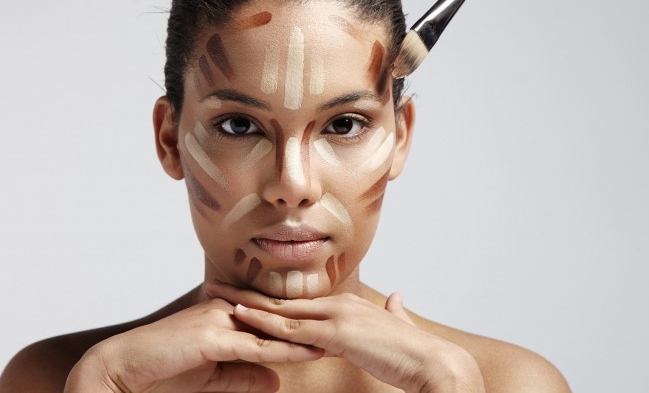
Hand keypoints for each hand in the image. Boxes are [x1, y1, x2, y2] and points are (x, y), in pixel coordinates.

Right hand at [64, 296, 322, 392]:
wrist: (126, 368)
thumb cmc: (165, 370)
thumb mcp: (214, 376)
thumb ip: (245, 375)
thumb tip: (276, 379)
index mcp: (228, 313)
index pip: (275, 317)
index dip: (306, 323)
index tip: (336, 328)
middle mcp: (228, 309)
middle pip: (280, 316)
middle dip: (315, 323)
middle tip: (351, 327)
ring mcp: (220, 319)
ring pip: (273, 328)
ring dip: (308, 335)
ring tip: (341, 339)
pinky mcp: (211, 337)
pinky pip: (255, 346)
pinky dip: (284, 350)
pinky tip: (308, 353)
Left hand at [207, 280, 485, 392]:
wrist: (434, 362)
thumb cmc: (416, 353)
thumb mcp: (398, 328)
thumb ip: (393, 312)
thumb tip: (396, 298)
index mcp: (347, 306)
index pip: (297, 302)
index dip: (268, 297)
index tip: (243, 292)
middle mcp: (337, 304)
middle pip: (281, 299)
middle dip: (246, 293)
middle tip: (215, 285)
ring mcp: (335, 316)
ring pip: (279, 310)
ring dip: (245, 304)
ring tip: (214, 297)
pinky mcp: (336, 333)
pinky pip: (291, 329)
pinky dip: (263, 322)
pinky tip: (241, 317)